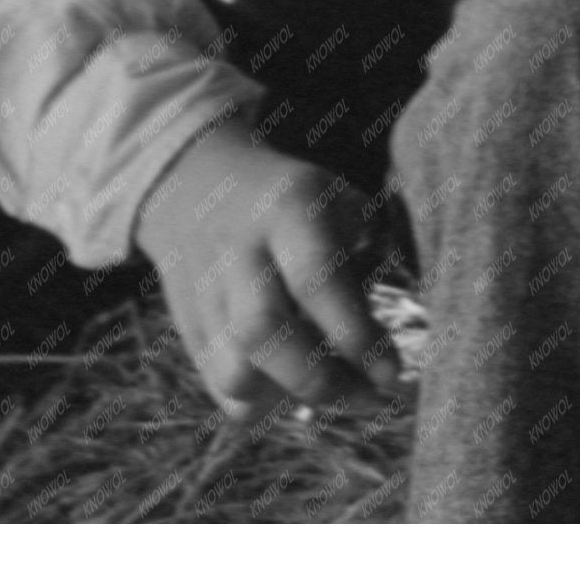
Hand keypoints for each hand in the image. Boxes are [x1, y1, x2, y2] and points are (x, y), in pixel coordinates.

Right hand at [134, 124, 400, 420]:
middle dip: (324, 381)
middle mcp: (237, 249)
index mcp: (284, 207)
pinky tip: (287, 382)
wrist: (195, 177)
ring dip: (287, 396)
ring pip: (235, 373)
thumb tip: (384, 344)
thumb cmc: (291, 201)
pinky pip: (220, 389)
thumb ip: (364, 260)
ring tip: (326, 385)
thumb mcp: (334, 200)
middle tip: (368, 397)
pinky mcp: (187, 325)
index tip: (392, 374)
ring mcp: (204, 290)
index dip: (357, 337)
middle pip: (264, 332)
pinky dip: (259, 402)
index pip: (316, 279)